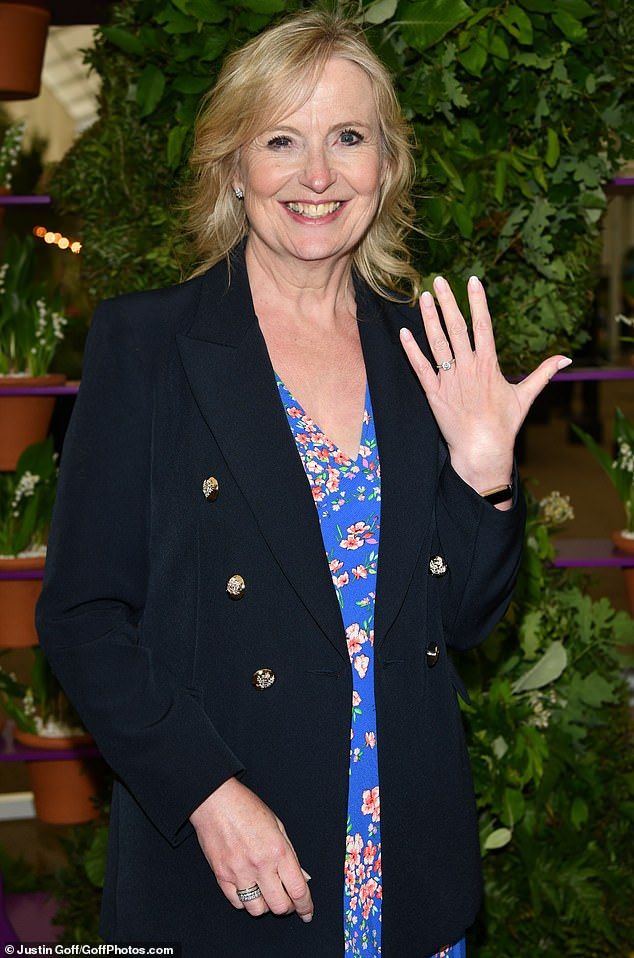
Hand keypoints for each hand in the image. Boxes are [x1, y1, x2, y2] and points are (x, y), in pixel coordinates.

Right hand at [190, 777, 312, 921]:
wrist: (216, 801)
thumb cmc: (246, 808)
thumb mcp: (278, 825)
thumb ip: (290, 854)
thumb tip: (302, 878)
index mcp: (278, 850)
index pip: (298, 889)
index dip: (305, 906)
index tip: (307, 912)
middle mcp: (259, 865)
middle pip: (279, 906)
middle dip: (287, 907)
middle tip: (287, 900)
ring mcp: (239, 872)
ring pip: (257, 909)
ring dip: (265, 905)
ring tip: (266, 893)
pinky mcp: (222, 876)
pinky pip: (236, 902)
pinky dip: (245, 900)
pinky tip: (249, 888)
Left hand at [399, 275, 570, 497]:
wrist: (483, 450)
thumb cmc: (504, 425)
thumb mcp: (526, 396)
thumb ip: (543, 373)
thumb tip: (567, 359)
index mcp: (489, 364)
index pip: (483, 325)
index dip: (477, 301)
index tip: (472, 281)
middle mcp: (469, 367)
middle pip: (457, 328)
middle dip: (448, 302)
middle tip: (439, 281)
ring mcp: (450, 379)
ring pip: (437, 342)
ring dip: (429, 319)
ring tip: (423, 298)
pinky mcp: (434, 393)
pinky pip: (421, 367)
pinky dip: (412, 350)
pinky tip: (404, 333)